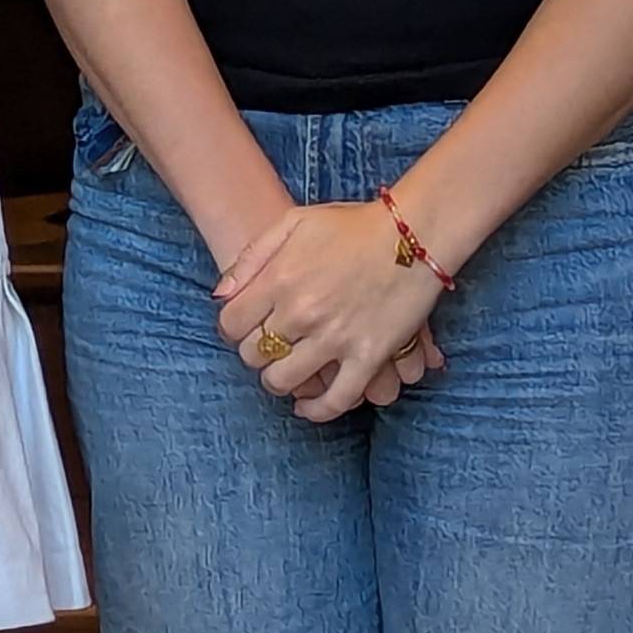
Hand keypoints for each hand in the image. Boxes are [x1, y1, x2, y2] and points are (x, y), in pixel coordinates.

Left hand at [216, 202, 449, 421]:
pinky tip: (308, 406)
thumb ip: (252, 258)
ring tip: (283, 372)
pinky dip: (317, 409)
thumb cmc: (351, 226)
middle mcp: (302, 312)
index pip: (231, 324)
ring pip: (286, 381)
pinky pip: (336, 399)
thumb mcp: (292, 222)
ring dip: (278, 381)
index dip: (231, 329)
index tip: (241, 329)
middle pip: (254, 355)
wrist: (412, 235)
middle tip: (265, 347)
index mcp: (280, 278)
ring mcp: (335, 338)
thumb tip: (219, 295)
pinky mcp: (368, 358)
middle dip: (254, 353)